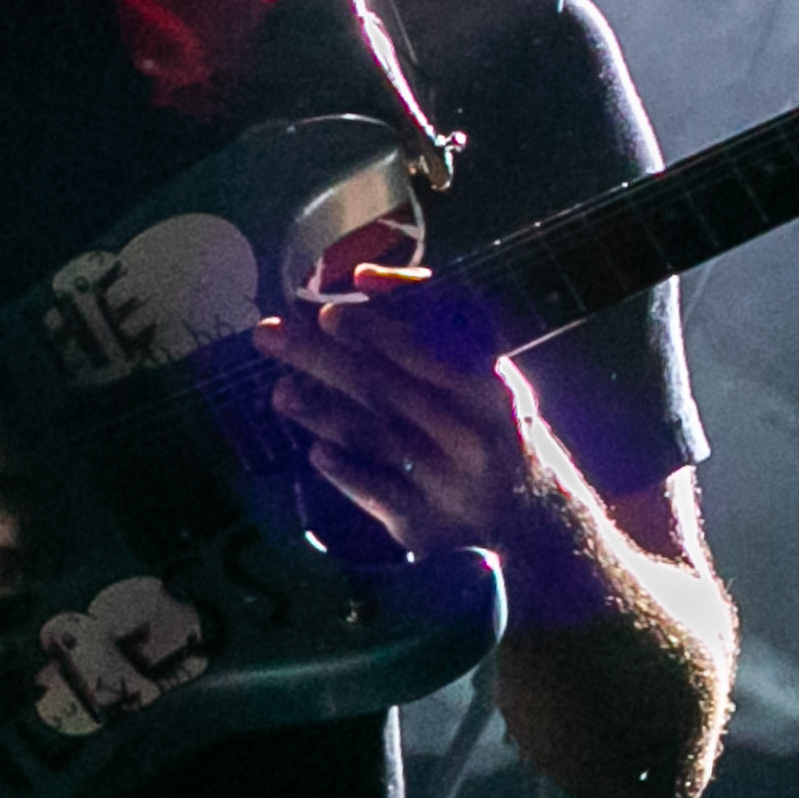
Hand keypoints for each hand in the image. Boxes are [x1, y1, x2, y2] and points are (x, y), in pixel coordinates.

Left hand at [254, 264, 571, 564]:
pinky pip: (377, 493)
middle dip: (324, 360)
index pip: (432, 351)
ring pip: (377, 439)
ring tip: (280, 393)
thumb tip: (364, 276)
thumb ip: (430, 320)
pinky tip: (315, 452)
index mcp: (490, 387)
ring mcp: (448, 479)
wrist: (526, 516)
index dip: (380, 332)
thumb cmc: (487, 424)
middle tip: (273, 337)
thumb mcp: (483, 370)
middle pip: (389, 389)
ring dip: (322, 413)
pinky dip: (346, 471)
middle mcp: (472, 432)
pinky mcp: (424, 521)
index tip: (330, 314)